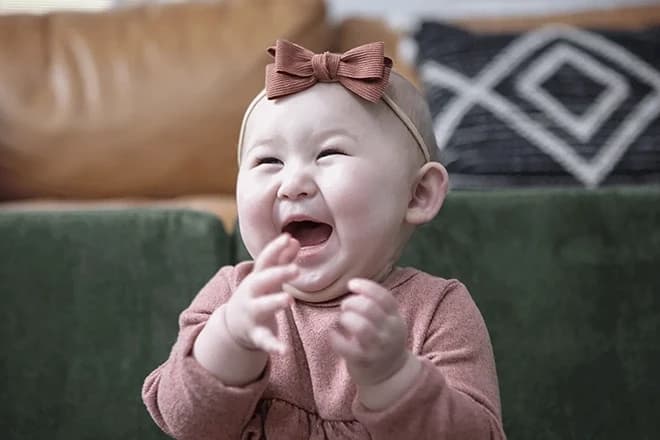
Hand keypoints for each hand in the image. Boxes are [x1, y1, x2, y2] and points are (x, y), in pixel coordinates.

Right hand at [223, 234, 298, 354]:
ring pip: (261, 307)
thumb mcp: (266, 278)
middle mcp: (251, 294)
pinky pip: (264, 340)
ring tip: (288, 299)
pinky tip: (283, 350)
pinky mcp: (255, 334)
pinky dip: (273, 345)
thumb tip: (293, 239)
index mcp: (256, 278)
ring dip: (274, 302)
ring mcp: (251, 314)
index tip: (288, 238)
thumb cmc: (257, 295)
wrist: (233, 325)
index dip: (275, 249)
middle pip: (262, 281)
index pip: (264, 260)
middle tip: (296, 270)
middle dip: (277, 274)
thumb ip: (281, 260)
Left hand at [330, 278, 408, 385]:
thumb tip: (354, 286)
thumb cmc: (382, 341)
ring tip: (342, 319)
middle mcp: (390, 332)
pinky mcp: (364, 361)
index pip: (384, 297)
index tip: (351, 284)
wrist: (390, 375)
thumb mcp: (388, 322)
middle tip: (345, 305)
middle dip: (352, 303)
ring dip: (347, 318)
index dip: (366, 287)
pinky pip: (346, 347)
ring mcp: (378, 348)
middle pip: (370, 309)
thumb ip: (377, 305)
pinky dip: (335, 338)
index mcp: (395, 318)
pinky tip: (333, 334)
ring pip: (361, 327)